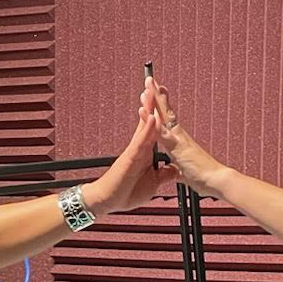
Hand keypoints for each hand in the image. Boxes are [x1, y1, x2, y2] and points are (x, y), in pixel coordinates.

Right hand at [81, 84, 170, 214]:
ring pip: (144, 125)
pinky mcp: (131, 157)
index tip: (161, 93)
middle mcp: (140, 146)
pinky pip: (141, 141)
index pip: (154, 126)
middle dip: (150, 100)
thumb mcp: (154, 184)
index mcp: (146, 151)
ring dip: (147, 107)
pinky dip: (148, 129)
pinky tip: (153, 118)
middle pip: (148, 118)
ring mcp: (135, 150)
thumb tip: (174, 170)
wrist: (109, 202)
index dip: (159, 110)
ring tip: (150, 90)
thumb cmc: (127, 193)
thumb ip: (164, 175)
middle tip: (151, 80)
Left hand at [145, 76, 231, 196]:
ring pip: (164, 116)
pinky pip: (161, 132)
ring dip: (155, 100)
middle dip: (158, 95)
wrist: (217, 181)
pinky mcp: (177, 147)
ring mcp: (178, 139)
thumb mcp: (187, 172)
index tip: (156, 92)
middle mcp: (180, 135)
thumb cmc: (204, 177)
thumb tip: (179, 171)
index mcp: (180, 141)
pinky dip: (152, 120)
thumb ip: (181, 169)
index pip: (169, 120)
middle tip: (150, 79)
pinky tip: (144, 110)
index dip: (162, 107)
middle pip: (166, 111)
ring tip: (148, 84)